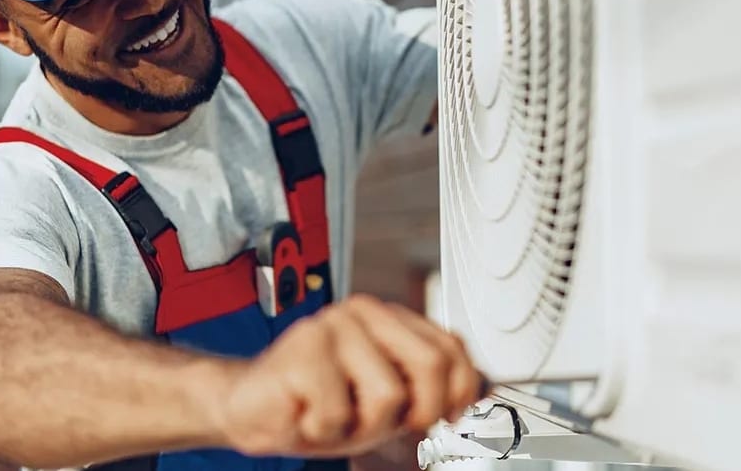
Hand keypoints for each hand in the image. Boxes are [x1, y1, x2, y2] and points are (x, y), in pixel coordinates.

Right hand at [211, 294, 483, 457]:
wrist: (252, 411)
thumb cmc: (319, 406)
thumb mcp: (389, 402)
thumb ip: (432, 388)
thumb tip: (488, 391)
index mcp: (390, 317)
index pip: (453, 349)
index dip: (456, 394)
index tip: (434, 417)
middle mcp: (363, 311)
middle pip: (431, 365)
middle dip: (412, 411)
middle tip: (374, 420)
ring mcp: (332, 325)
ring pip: (387, 395)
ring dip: (360, 425)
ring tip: (333, 412)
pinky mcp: (303, 349)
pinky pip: (340, 413)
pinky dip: (325, 429)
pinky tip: (306, 412)